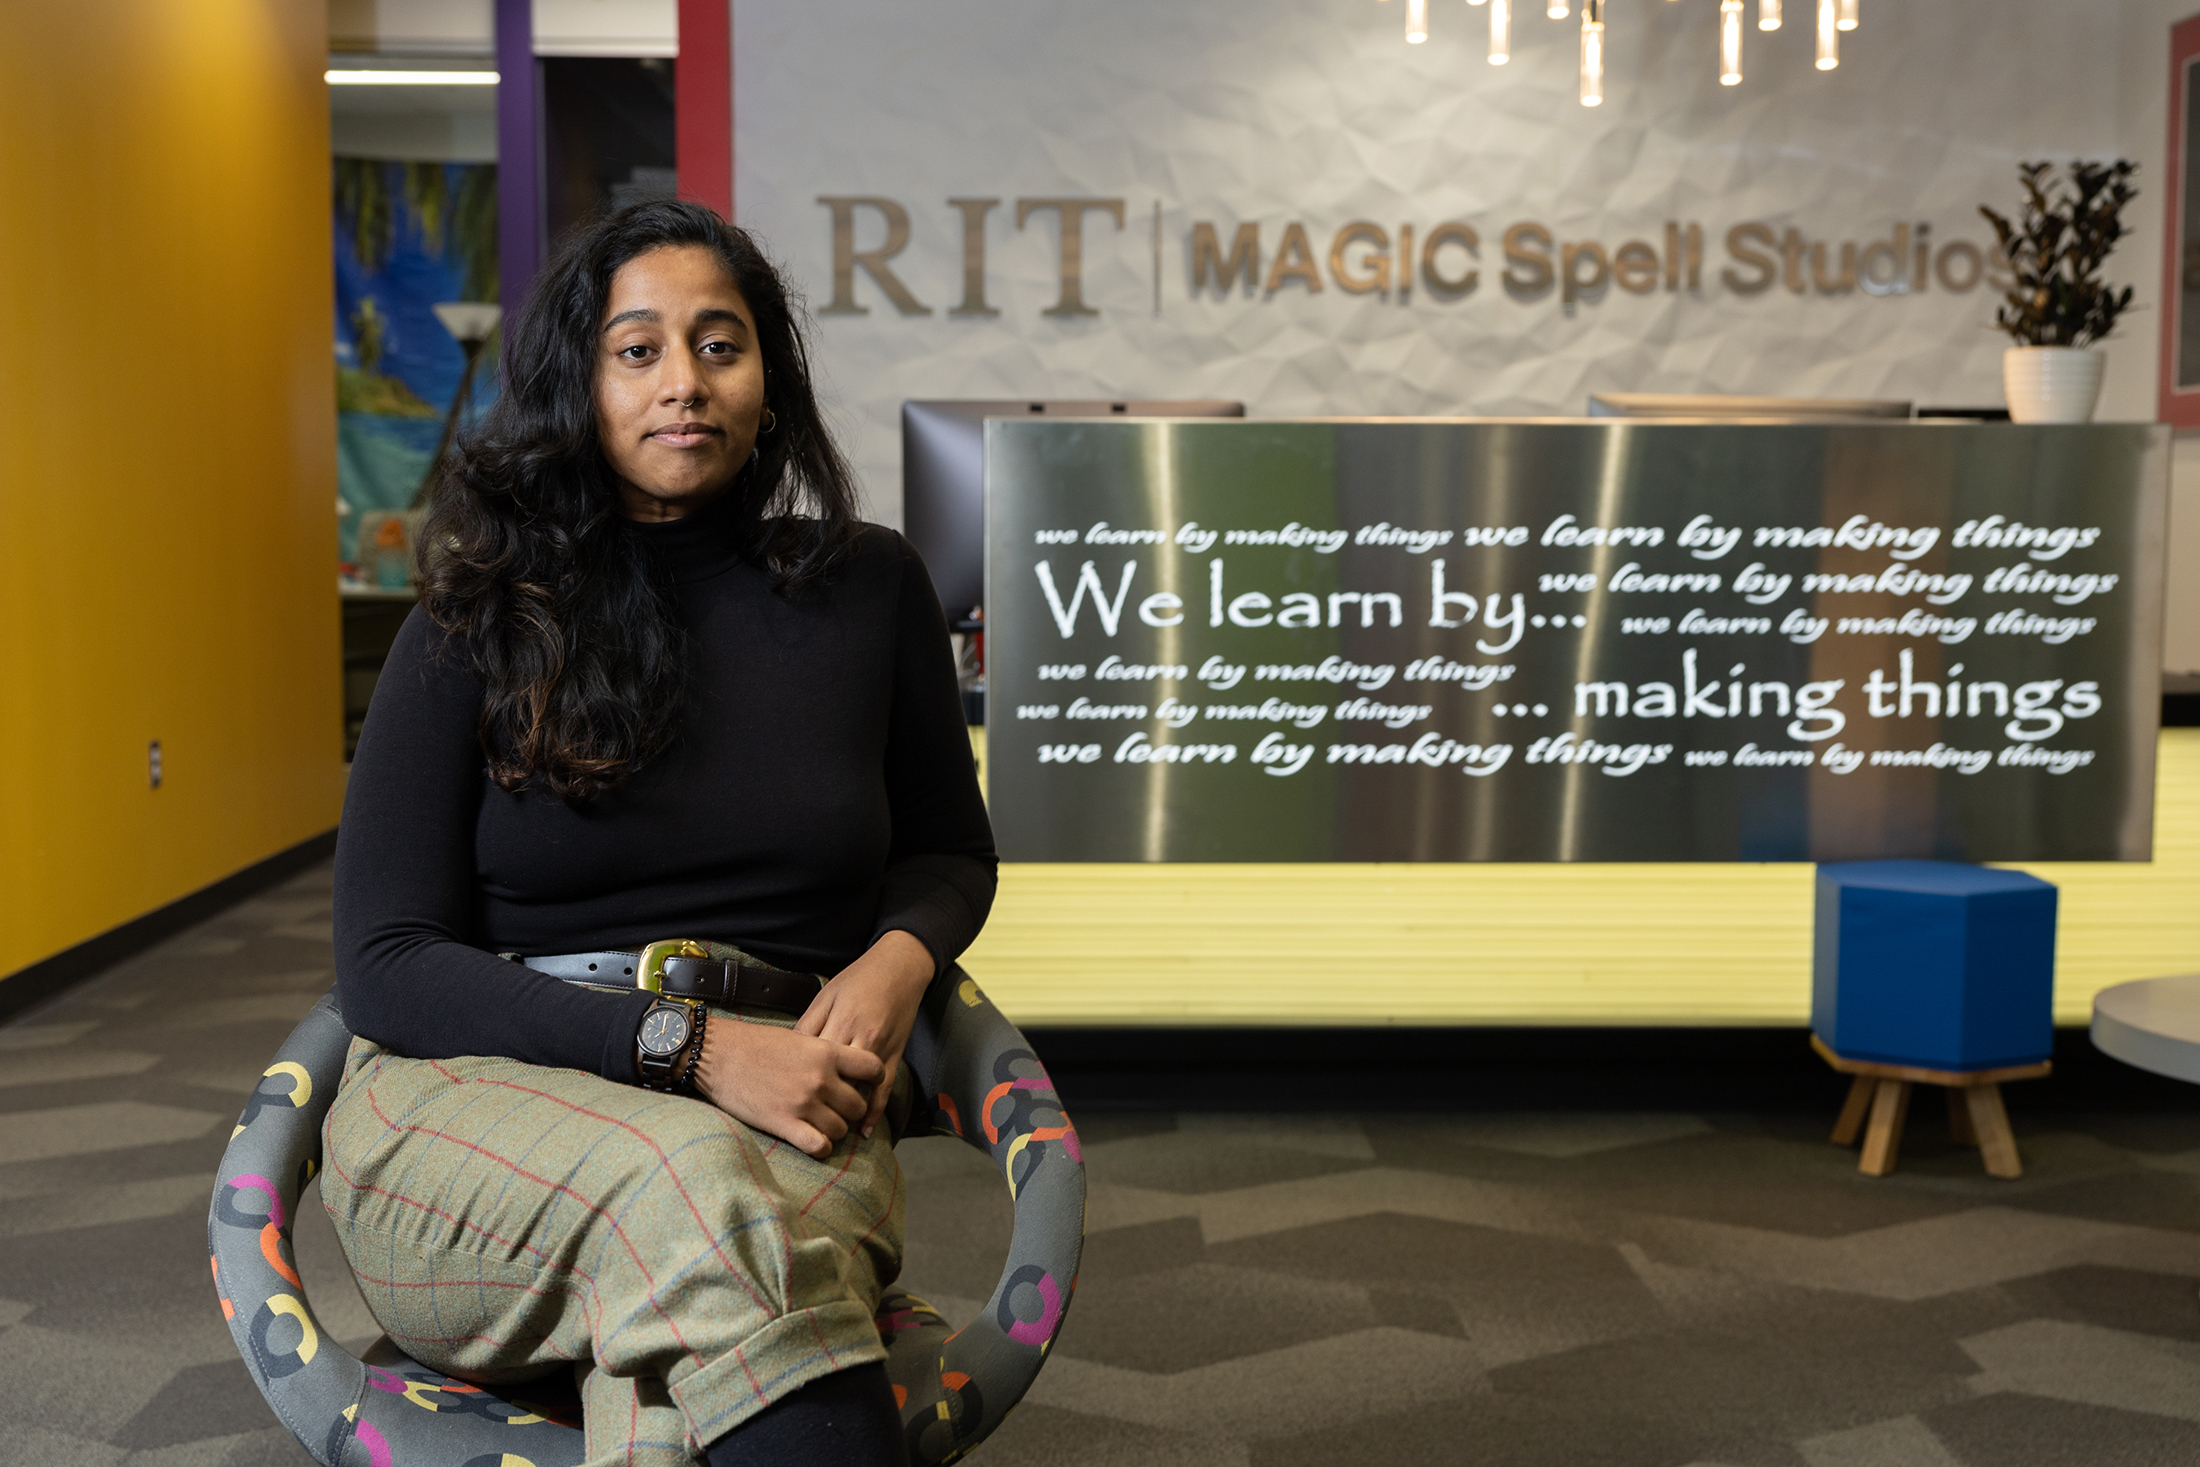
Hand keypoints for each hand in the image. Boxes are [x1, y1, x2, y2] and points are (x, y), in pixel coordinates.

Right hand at [691, 1017, 885, 1158]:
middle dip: (850, 1109)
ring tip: (821, 1123)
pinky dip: (820, 1147)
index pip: (873, 1068)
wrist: (717, 1054)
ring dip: (834, 1129)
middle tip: (836, 1108)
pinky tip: (812, 1140)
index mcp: (826, 1052)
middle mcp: (820, 1079)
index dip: (873, 1079)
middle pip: (859, 1105)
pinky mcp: (784, 1124)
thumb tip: (845, 1070)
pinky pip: (819, 1146)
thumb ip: (824, 1054)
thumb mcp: (798, 1038)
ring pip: (842, 1129)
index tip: (864, 1084)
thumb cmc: (755, 1043)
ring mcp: (803, 1103)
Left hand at [797, 930, 934, 1140]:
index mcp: (838, 1022)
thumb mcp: (826, 994)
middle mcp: (859, 1038)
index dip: (795, 1079)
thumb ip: (809, 1023)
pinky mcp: (895, 1055)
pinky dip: (874, 1111)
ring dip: (842, 1111)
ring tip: (825, 1132)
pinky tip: (863, 1129)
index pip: (813, 1061)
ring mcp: (879, 1049)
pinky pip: (885, 1089)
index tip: (779, 1094)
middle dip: (816, 1101)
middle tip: (798, 1120)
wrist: (900, 967)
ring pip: (857, 1089)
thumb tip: (790, 1050)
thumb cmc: (859, 978)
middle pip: (833, 1080)